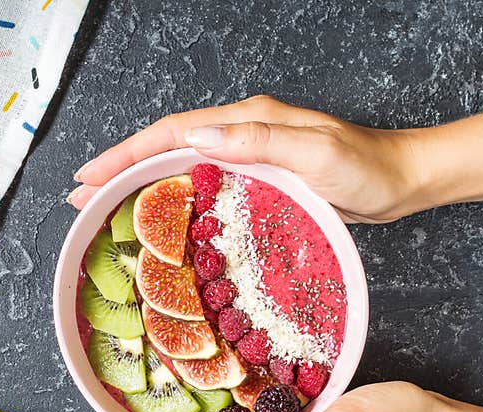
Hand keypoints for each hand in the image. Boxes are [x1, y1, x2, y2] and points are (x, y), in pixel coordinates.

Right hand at [68, 95, 420, 222]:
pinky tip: (165, 218)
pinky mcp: (263, 178)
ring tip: (108, 207)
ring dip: (144, 183)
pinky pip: (207, 185)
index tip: (89, 178)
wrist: (400, 180)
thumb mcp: (316, 152)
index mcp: (249, 121)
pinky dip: (177, 197)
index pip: (173, 132)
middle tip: (82, 199)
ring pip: (184, 165)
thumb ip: (260, 141)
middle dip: (122, 168)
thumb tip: (199, 134)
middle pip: (168, 146)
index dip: (127, 154)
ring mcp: (252, 155)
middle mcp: (244, 133)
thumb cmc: (366, 169)